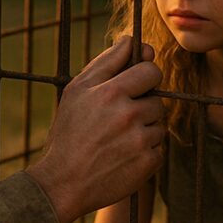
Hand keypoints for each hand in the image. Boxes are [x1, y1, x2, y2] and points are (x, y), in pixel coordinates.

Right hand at [25, 36, 163, 222]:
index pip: (150, 70)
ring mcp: (140, 141)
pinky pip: (159, 148)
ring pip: (158, 124)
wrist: (64, 182)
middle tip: (120, 116)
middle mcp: (129, 115)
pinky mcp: (149, 163)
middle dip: (143, 104)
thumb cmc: (68, 132)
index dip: (144, 76)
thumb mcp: (77, 90)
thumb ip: (106, 62)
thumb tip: (131, 40)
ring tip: (116, 139)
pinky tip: (122, 155)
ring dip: (144, 129)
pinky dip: (145, 151)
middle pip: (157, 98)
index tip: (134, 85)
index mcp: (111, 92)